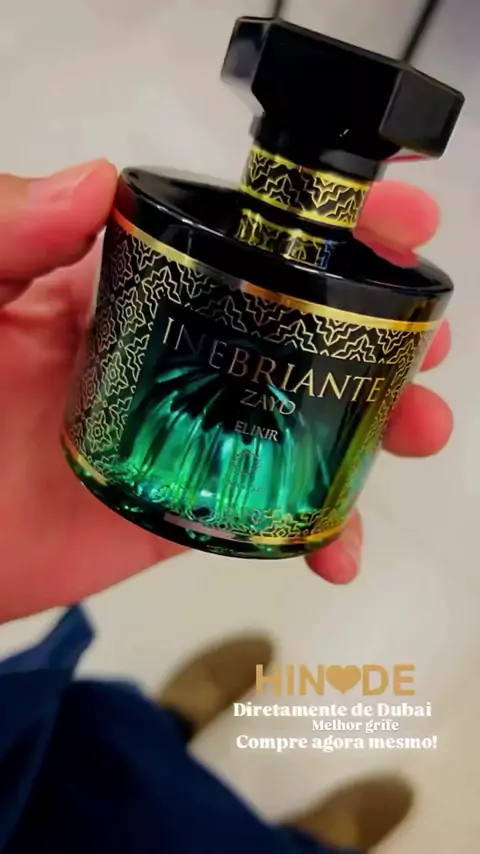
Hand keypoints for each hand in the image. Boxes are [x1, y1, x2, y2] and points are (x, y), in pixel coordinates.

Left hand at [0, 161, 451, 620]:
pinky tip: (340, 543)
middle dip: (372, 327)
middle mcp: (175, 356)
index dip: (323, 230)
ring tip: (418, 425)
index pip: (243, 244)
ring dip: (373, 421)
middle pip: (296, 331)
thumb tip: (91, 180)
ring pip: (298, 419)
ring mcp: (186, 435)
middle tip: (425, 336)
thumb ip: (10, 233)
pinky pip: (265, 513)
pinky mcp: (183, 509)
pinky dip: (315, 529)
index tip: (395, 220)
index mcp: (132, 291)